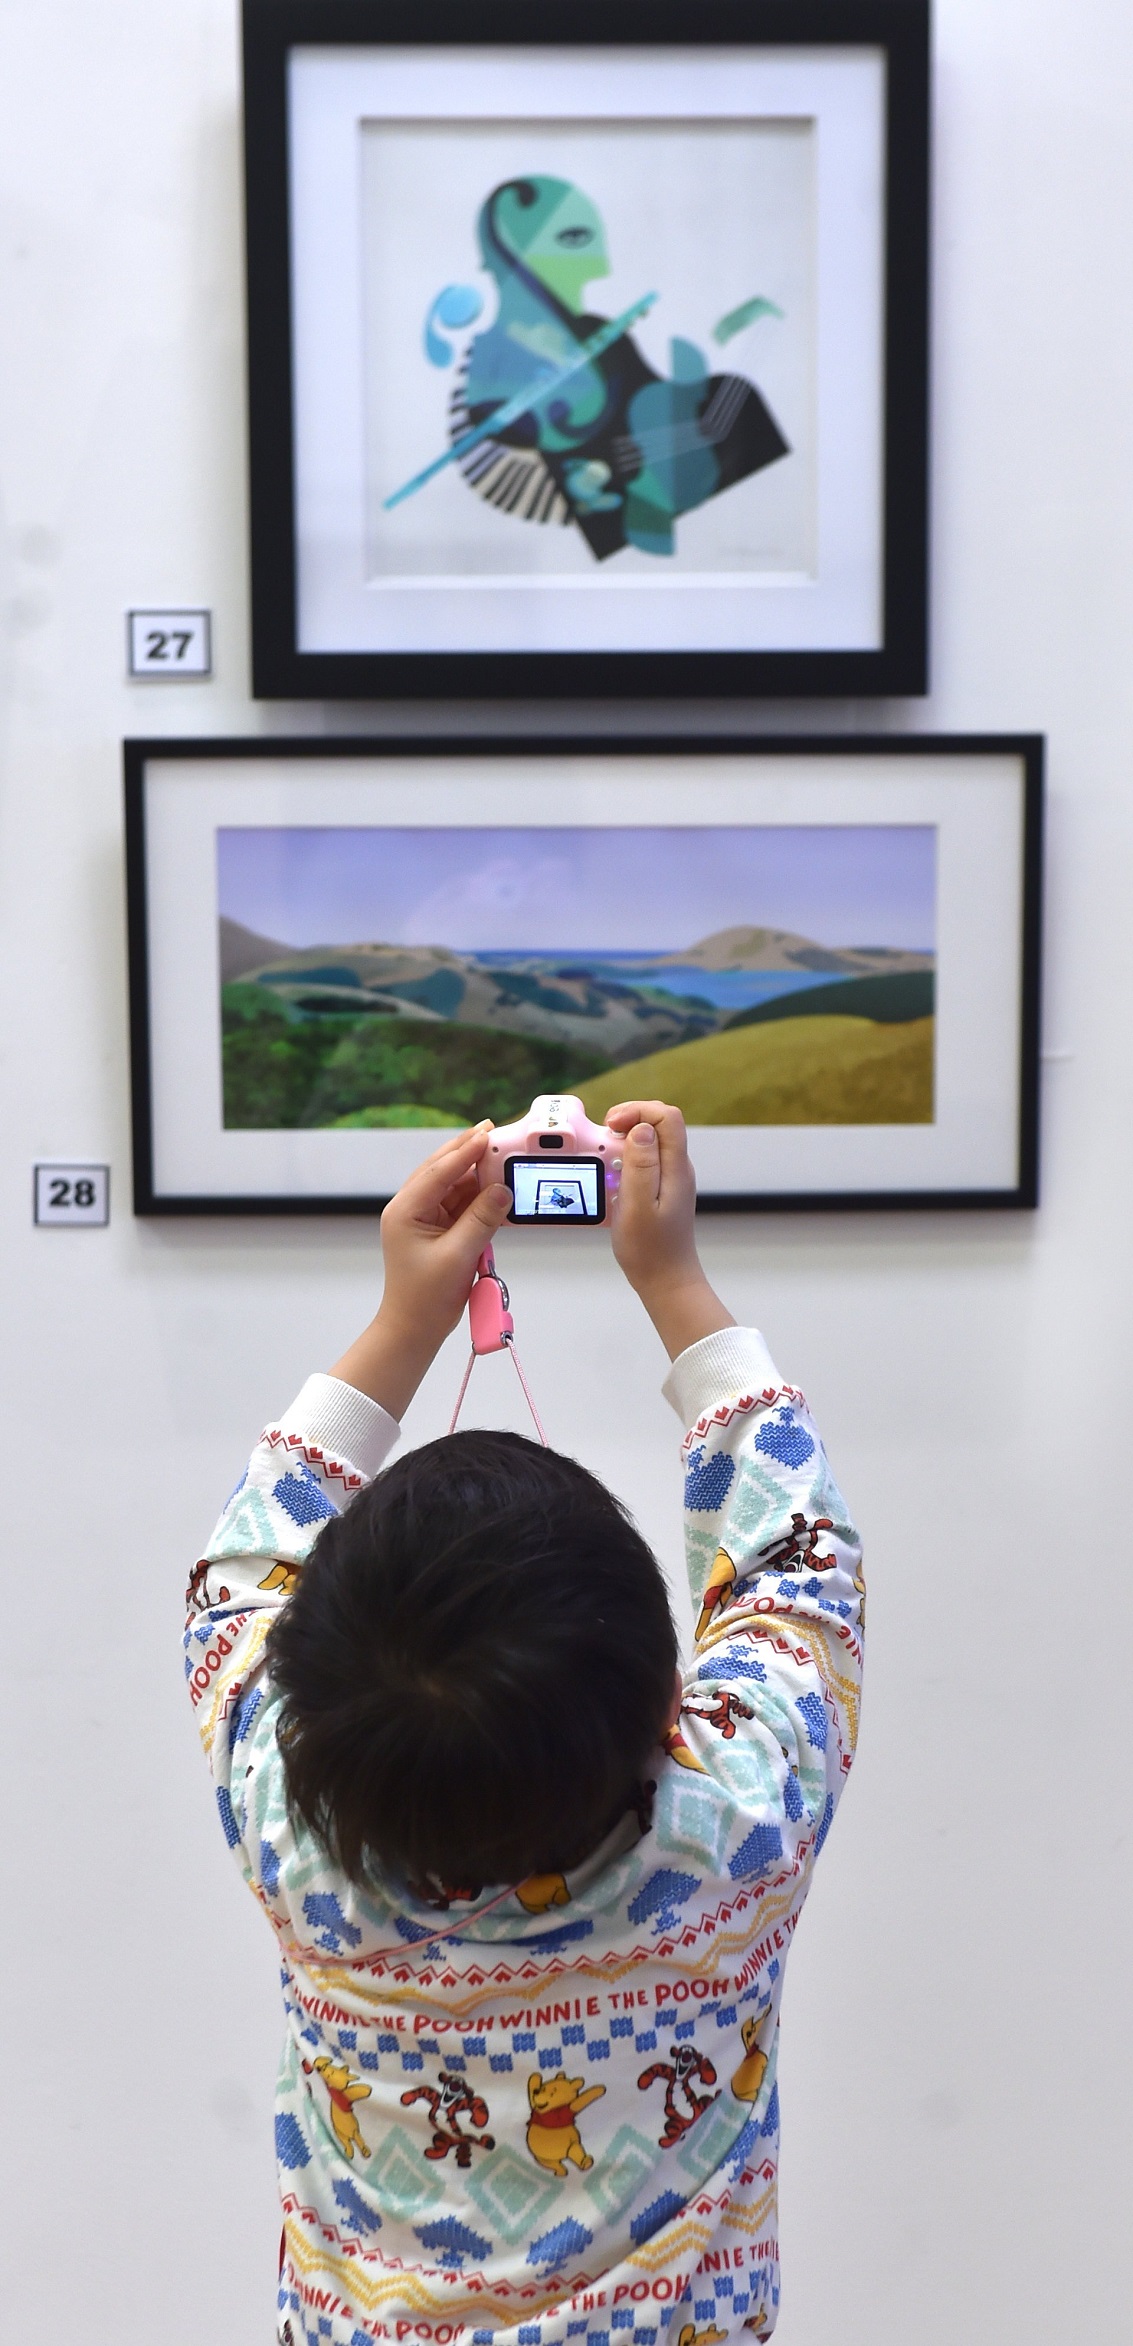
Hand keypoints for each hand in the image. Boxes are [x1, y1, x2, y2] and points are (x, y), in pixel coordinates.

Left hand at [329, 1125, 510, 1418]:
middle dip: (468, 1151)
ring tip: (500, 1153)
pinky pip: (461, 1204)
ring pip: (453, 1185)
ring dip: (477, 1172)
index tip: (487, 1134)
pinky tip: (497, 1185)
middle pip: (443, 1170)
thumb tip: (504, 1190)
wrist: (414, 1328)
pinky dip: (479, 1195)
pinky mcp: (439, 1229)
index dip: (464, 1152)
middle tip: (493, 1130)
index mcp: (405, 1210)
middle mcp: (412, 1208)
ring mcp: (425, 1218)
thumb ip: (481, 1219)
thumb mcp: (457, 1256)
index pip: (438, 1172)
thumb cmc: (426, 1297)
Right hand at [605, 1100, 733, 1361]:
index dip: (638, 1111)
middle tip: (603, 1137)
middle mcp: (677, 1168)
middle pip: (659, 1123)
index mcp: (675, 1168)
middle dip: (629, 1120)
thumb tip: (642, 1130)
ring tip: (603, 1158)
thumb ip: (640, 1166)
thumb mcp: (637, 1207)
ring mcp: (671, 1178)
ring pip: (651, 1141)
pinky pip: (645, 1161)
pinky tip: (611, 1177)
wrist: (666, 1280)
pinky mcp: (662, 1190)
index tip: (612, 1125)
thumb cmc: (650, 1251)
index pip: (666, 1116)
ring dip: (625, 1141)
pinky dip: (625, 1160)